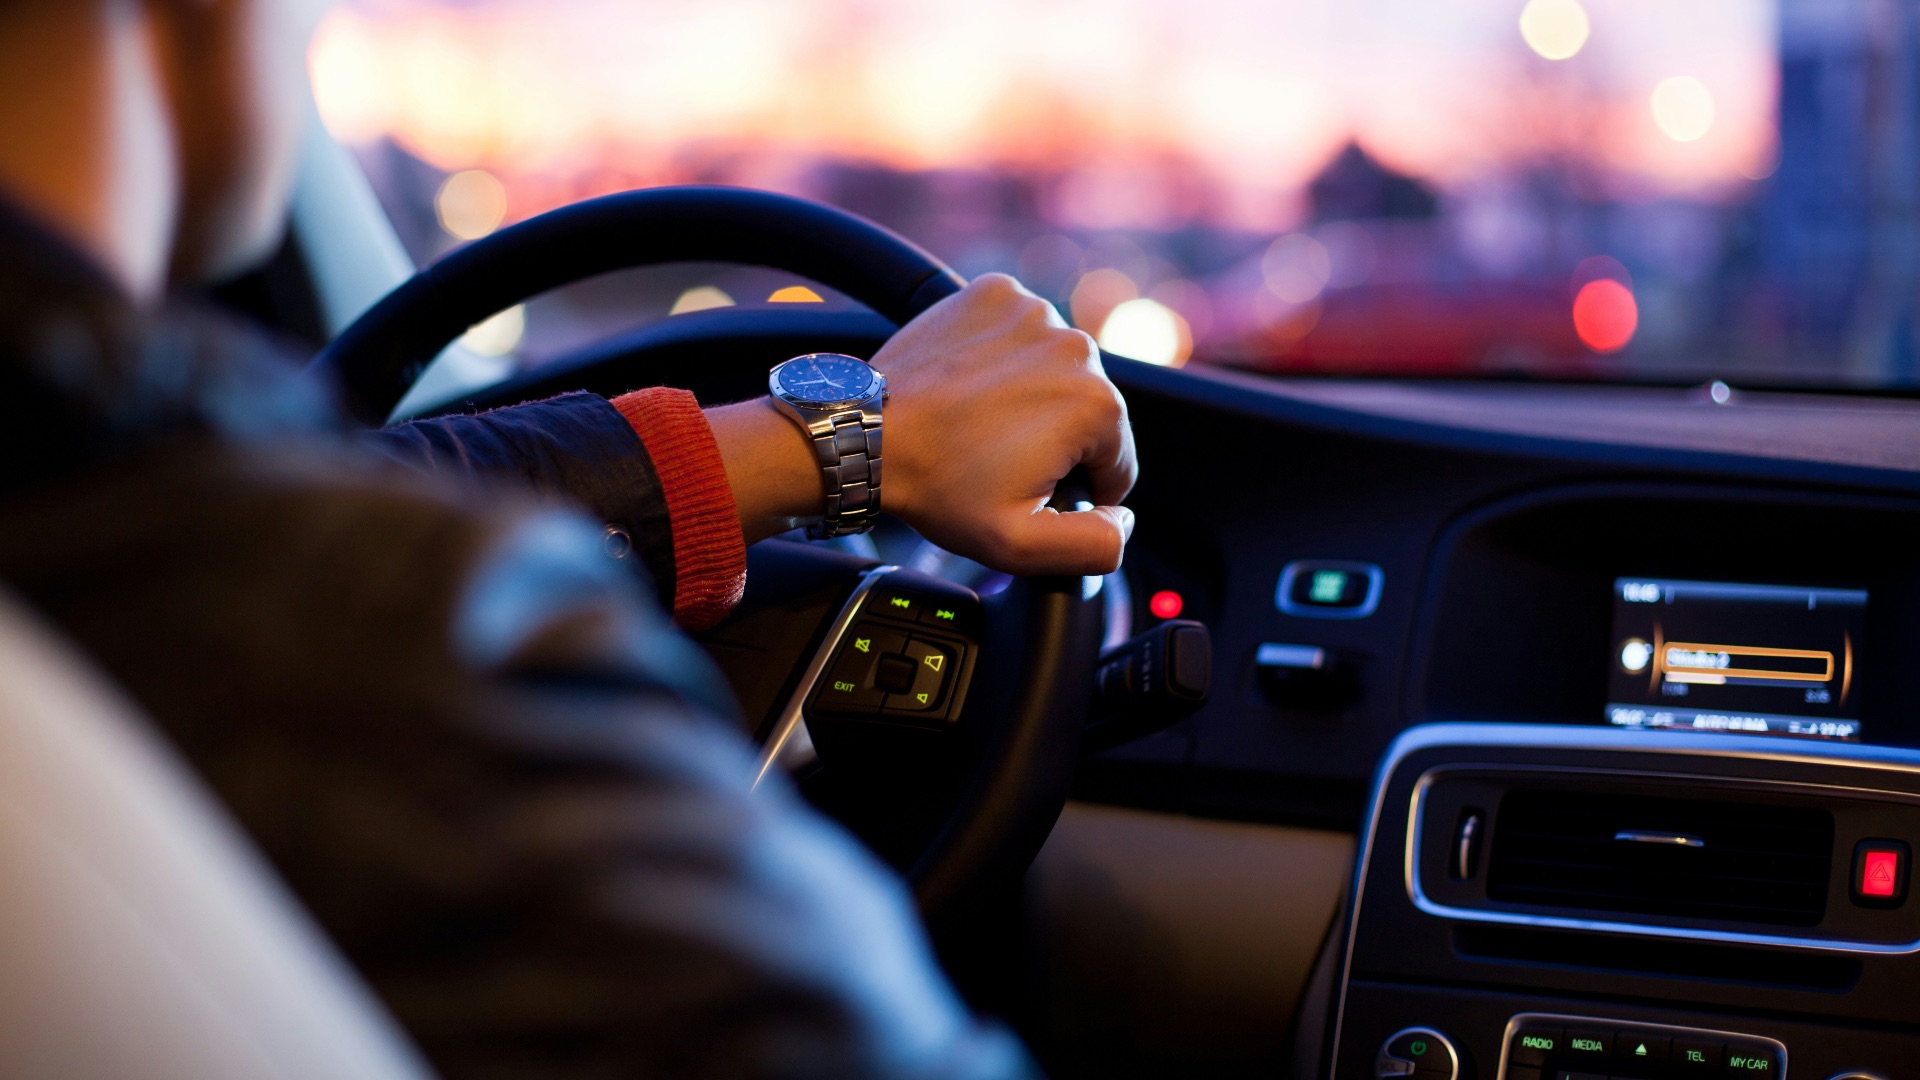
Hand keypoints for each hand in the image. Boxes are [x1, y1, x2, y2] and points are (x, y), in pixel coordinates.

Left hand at [709, 273, 1137, 575]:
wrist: (867, 434)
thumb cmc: (938, 487)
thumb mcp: (1022, 546)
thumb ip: (1096, 545)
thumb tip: (1124, 519)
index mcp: (1097, 405)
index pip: (1117, 463)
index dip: (1076, 489)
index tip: (1026, 488)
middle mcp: (1076, 346)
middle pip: (1090, 412)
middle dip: (1054, 440)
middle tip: (996, 459)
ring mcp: (1034, 311)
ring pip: (1056, 370)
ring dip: (1032, 396)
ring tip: (980, 422)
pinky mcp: (996, 292)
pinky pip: (1021, 332)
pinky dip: (1005, 356)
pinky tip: (972, 386)